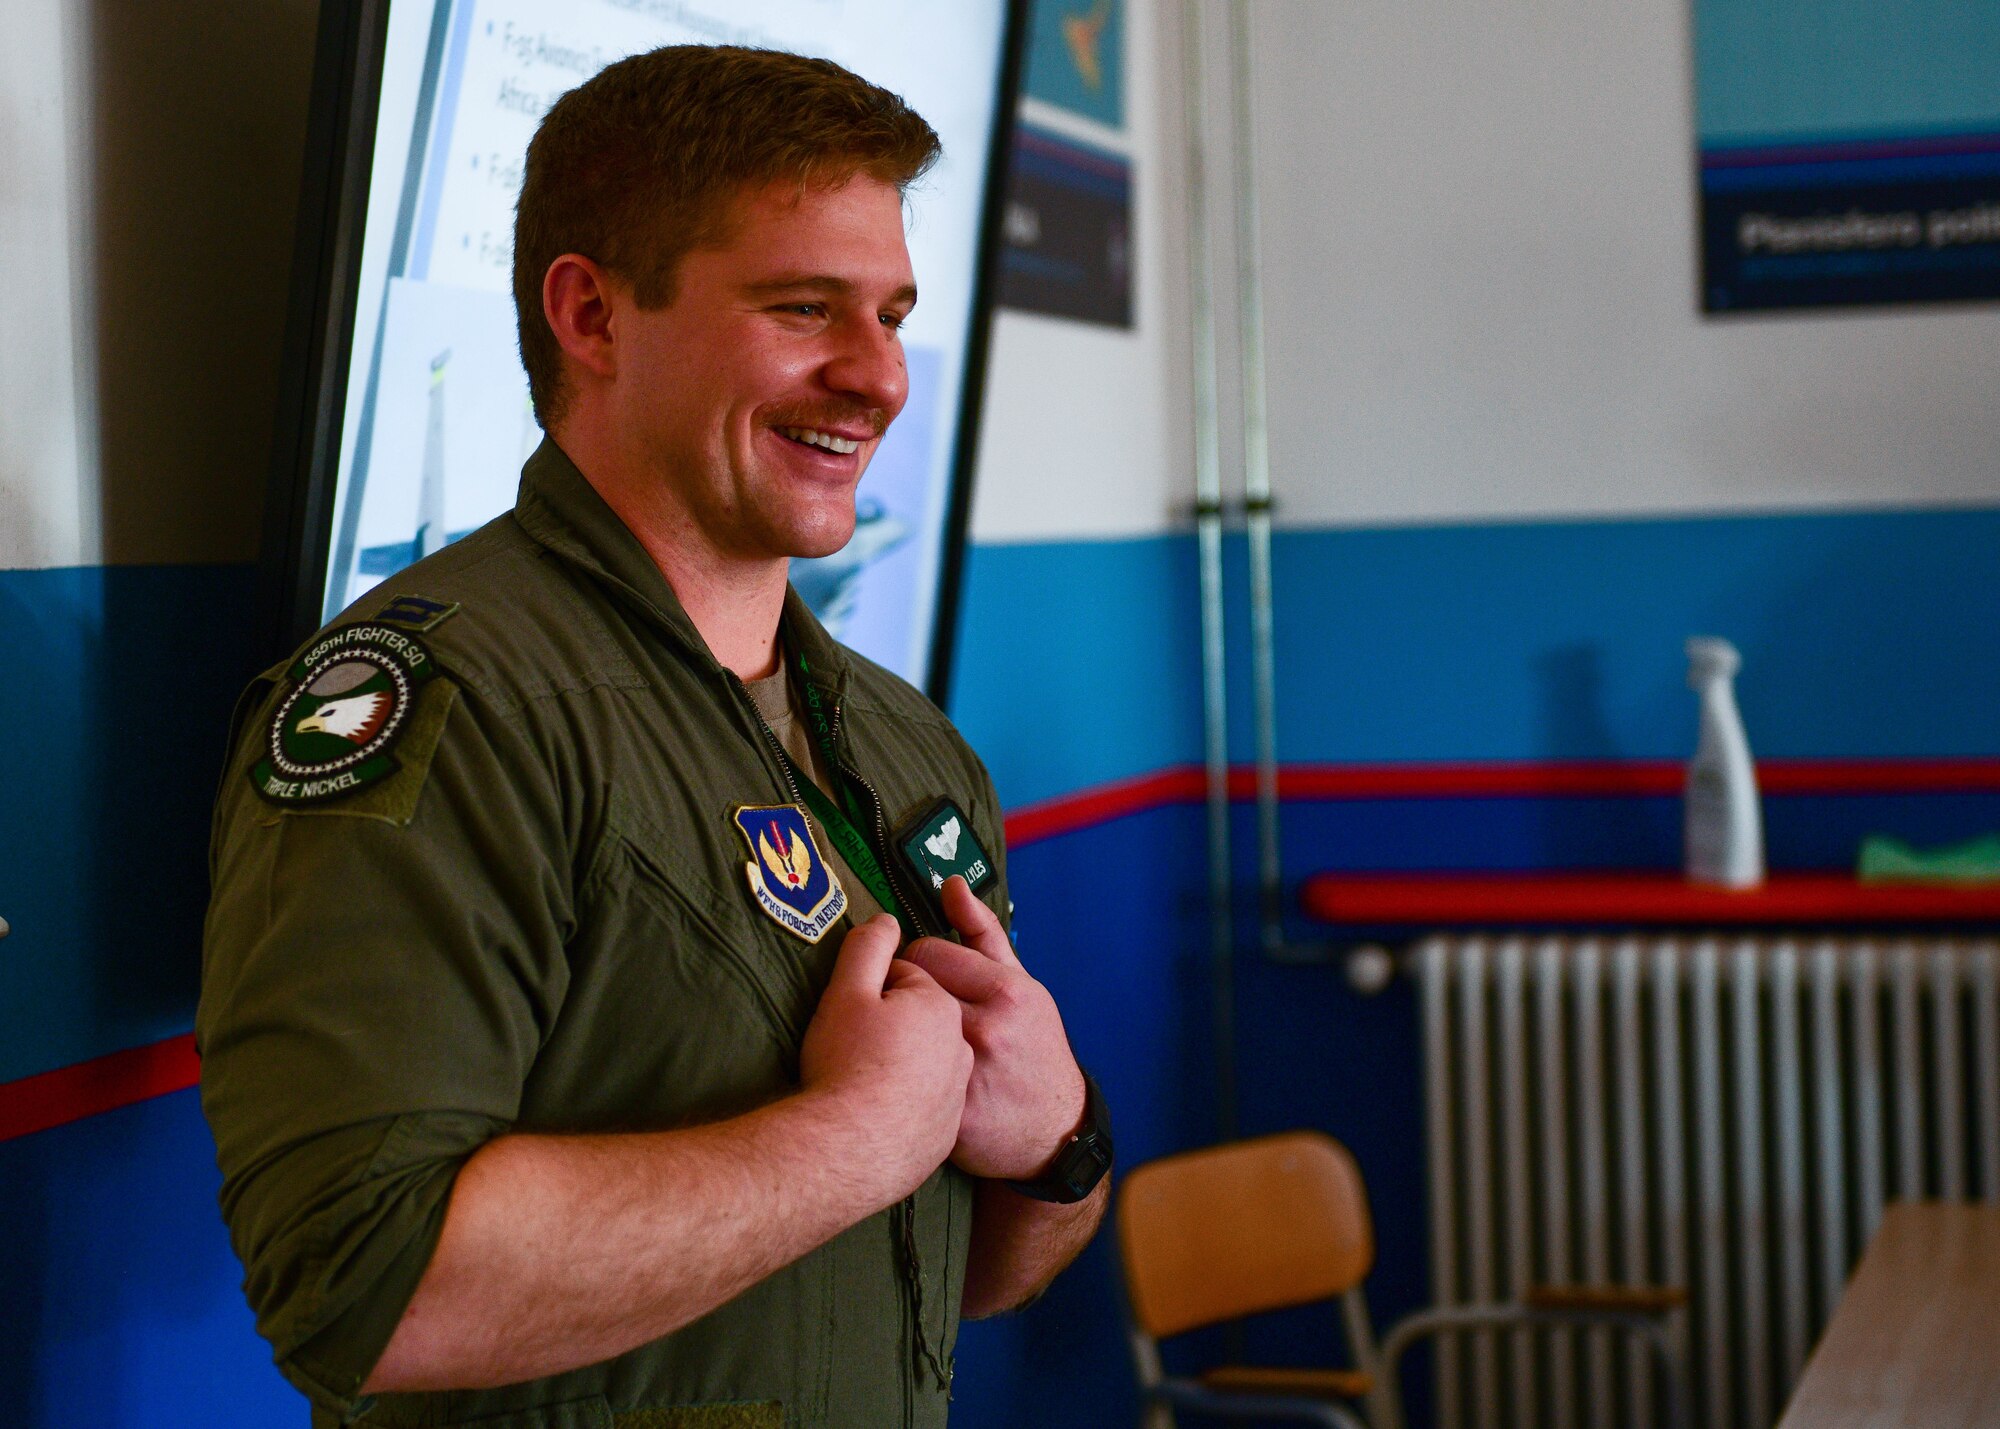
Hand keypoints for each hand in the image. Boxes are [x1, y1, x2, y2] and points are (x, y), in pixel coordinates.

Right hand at [800, 914, 972, 1197]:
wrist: (850, 1156)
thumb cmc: (845, 1070)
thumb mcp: (847, 995)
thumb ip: (868, 948)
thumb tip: (885, 920)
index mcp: (945, 1006)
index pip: (911, 973)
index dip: (876, 985)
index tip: (855, 1009)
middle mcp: (966, 1044)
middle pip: (926, 1012)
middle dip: (898, 1015)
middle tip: (859, 1041)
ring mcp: (961, 1089)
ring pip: (929, 1054)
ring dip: (905, 1054)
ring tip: (867, 1073)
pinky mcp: (950, 1128)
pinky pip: (928, 1097)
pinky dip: (909, 1093)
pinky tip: (880, 1104)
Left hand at [901, 879, 1084, 1179]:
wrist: (1052, 1130)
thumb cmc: (1033, 1045)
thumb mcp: (1020, 982)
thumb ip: (981, 930)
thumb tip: (950, 882)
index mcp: (1005, 990)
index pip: (925, 951)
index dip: (917, 963)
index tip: (924, 979)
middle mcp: (989, 1028)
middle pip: (907, 990)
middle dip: (903, 997)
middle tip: (913, 1013)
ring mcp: (970, 1074)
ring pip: (898, 1034)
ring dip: (894, 1035)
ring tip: (907, 1043)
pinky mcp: (951, 1115)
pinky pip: (902, 1078)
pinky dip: (899, 1076)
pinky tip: (911, 1080)